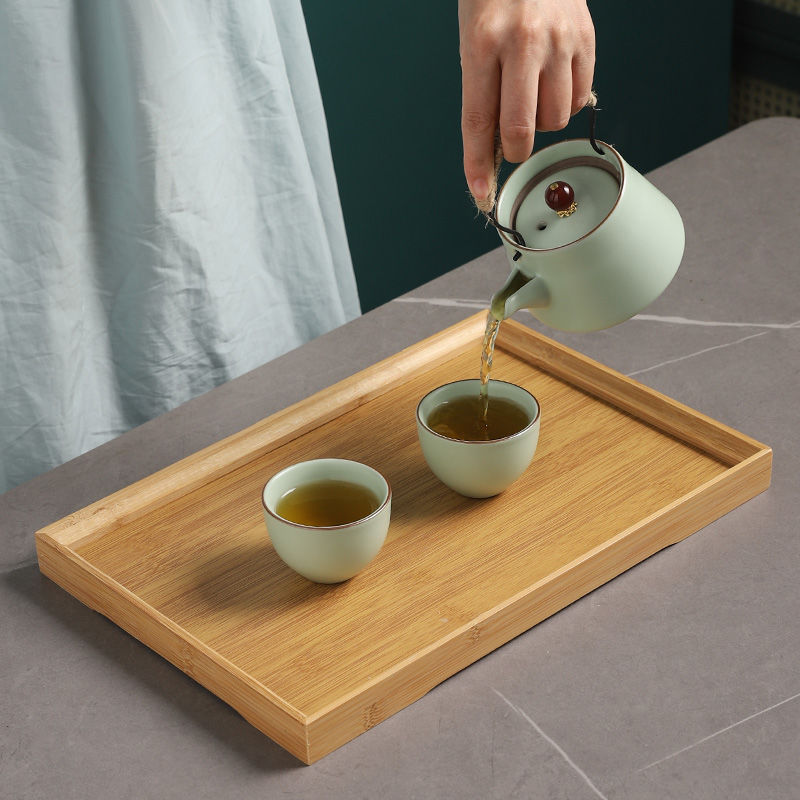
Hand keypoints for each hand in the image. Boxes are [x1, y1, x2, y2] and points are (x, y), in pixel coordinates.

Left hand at [458, 0, 594, 203]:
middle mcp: (524, 42)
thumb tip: (493, 150)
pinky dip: (563, 103)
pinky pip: (577, 99)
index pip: (479, 120)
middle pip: (522, 129)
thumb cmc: (494, 0)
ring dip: (541, 122)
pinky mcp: (586, 39)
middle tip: (511, 141)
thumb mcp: (473, 40)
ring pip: (554, 119)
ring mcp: (560, 40)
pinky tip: (552, 81)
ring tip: (532, 93)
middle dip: (515, 150)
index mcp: (483, 42)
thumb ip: (483, 93)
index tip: (481, 192)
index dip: (478, 163)